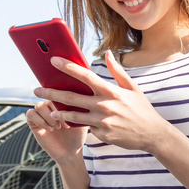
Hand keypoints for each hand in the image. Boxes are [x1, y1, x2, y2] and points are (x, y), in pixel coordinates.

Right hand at [25, 98, 87, 163]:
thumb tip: (76, 95)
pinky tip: (50, 129)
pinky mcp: (33, 123)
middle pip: (47, 97)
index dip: (64, 103)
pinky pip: (30, 114)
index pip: (58, 92)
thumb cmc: (77, 135)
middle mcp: (49, 106)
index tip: (73, 116)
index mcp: (60, 101)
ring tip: (57, 127)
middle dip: (57, 111)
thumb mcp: (81, 119)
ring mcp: (41, 114)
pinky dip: (40, 121)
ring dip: (49, 117)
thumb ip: (78, 107)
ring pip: (39, 105)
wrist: (70, 151)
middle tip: (65, 125)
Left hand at [32, 50, 169, 151]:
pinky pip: (86, 128)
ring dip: (59, 112)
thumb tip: (107, 53)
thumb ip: (117, 71)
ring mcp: (102, 122)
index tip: (54, 61)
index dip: (68, 67)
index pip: (85, 76)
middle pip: (71, 97)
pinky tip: (69, 122)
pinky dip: (78, 125)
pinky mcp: (102, 134)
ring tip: (48, 110)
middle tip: (36, 90)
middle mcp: (104, 106)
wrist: (152, 134)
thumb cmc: (142, 109)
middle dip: (51, 92)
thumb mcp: (132, 88)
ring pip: (73, 116)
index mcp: (111, 91)